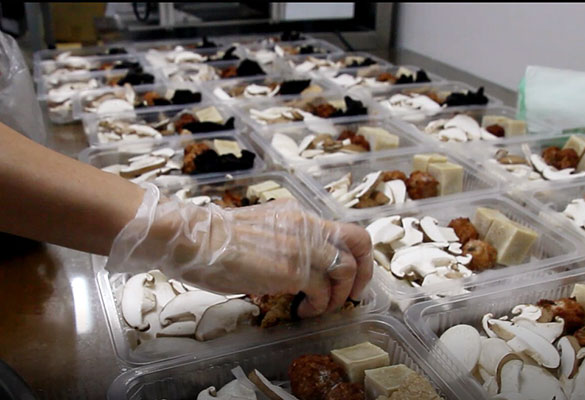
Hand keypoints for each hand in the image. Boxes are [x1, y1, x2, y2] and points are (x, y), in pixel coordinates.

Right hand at [107, 184, 372, 317]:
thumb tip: (287, 262)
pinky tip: (302, 312)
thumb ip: (280, 239)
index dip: (350, 255)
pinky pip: (324, 292)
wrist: (194, 239)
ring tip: (316, 308)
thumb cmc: (213, 238)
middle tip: (351, 293)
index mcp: (296, 214)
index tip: (343, 277)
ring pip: (347, 269)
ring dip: (338, 296)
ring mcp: (302, 246)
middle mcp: (306, 225)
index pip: (340, 228)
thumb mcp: (257, 229)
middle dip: (364, 271)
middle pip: (359, 240)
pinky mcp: (293, 270)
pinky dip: (318, 307)